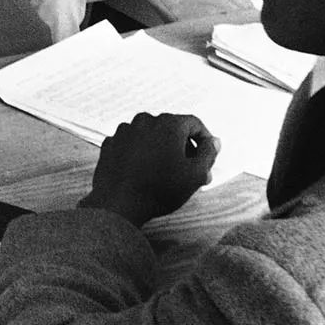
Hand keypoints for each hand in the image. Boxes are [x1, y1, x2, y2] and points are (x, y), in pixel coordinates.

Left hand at [78, 112, 217, 226]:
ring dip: (161, 149)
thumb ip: (209, 154)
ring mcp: (125, 131)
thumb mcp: (195, 174)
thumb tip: (213, 142)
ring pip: (151, 135)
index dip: (204, 140)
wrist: (120, 203)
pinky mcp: (112, 143)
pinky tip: (145, 171)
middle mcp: (145, 121)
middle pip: (172, 128)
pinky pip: (133, 143)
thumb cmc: (158, 190)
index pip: (194, 124)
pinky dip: (141, 153)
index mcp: (168, 124)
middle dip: (183, 147)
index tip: (205, 154)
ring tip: (165, 173)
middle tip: (188, 169)